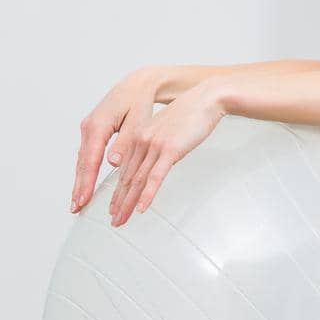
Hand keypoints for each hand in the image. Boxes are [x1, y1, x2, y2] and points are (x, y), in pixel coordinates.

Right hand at [71, 67, 164, 213]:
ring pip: (83, 159)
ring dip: (80, 180)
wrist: (138, 83)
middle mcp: (89, 126)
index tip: (83, 199)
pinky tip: (85, 183)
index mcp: (99, 125)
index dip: (86, 182)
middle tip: (76, 207)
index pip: (90, 159)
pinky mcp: (93, 130)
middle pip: (82, 162)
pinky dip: (85, 170)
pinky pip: (87, 154)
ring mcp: (89, 128)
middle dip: (79, 186)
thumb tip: (113, 163)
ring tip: (78, 201)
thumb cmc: (140, 100)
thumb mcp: (137, 121)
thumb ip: (125, 142)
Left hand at [106, 82, 227, 226]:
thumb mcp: (167, 130)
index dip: (118, 191)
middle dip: (119, 202)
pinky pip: (156, 177)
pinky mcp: (170, 150)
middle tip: (114, 220)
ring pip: (138, 180)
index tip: (114, 206)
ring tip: (122, 219)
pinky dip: (147, 194)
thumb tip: (155, 160)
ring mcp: (154, 146)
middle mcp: (142, 142)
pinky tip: (141, 208)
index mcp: (139, 137)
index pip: (125, 170)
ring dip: (128, 203)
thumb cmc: (190, 114)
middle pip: (127, 178)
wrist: (205, 99)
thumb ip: (156, 144)